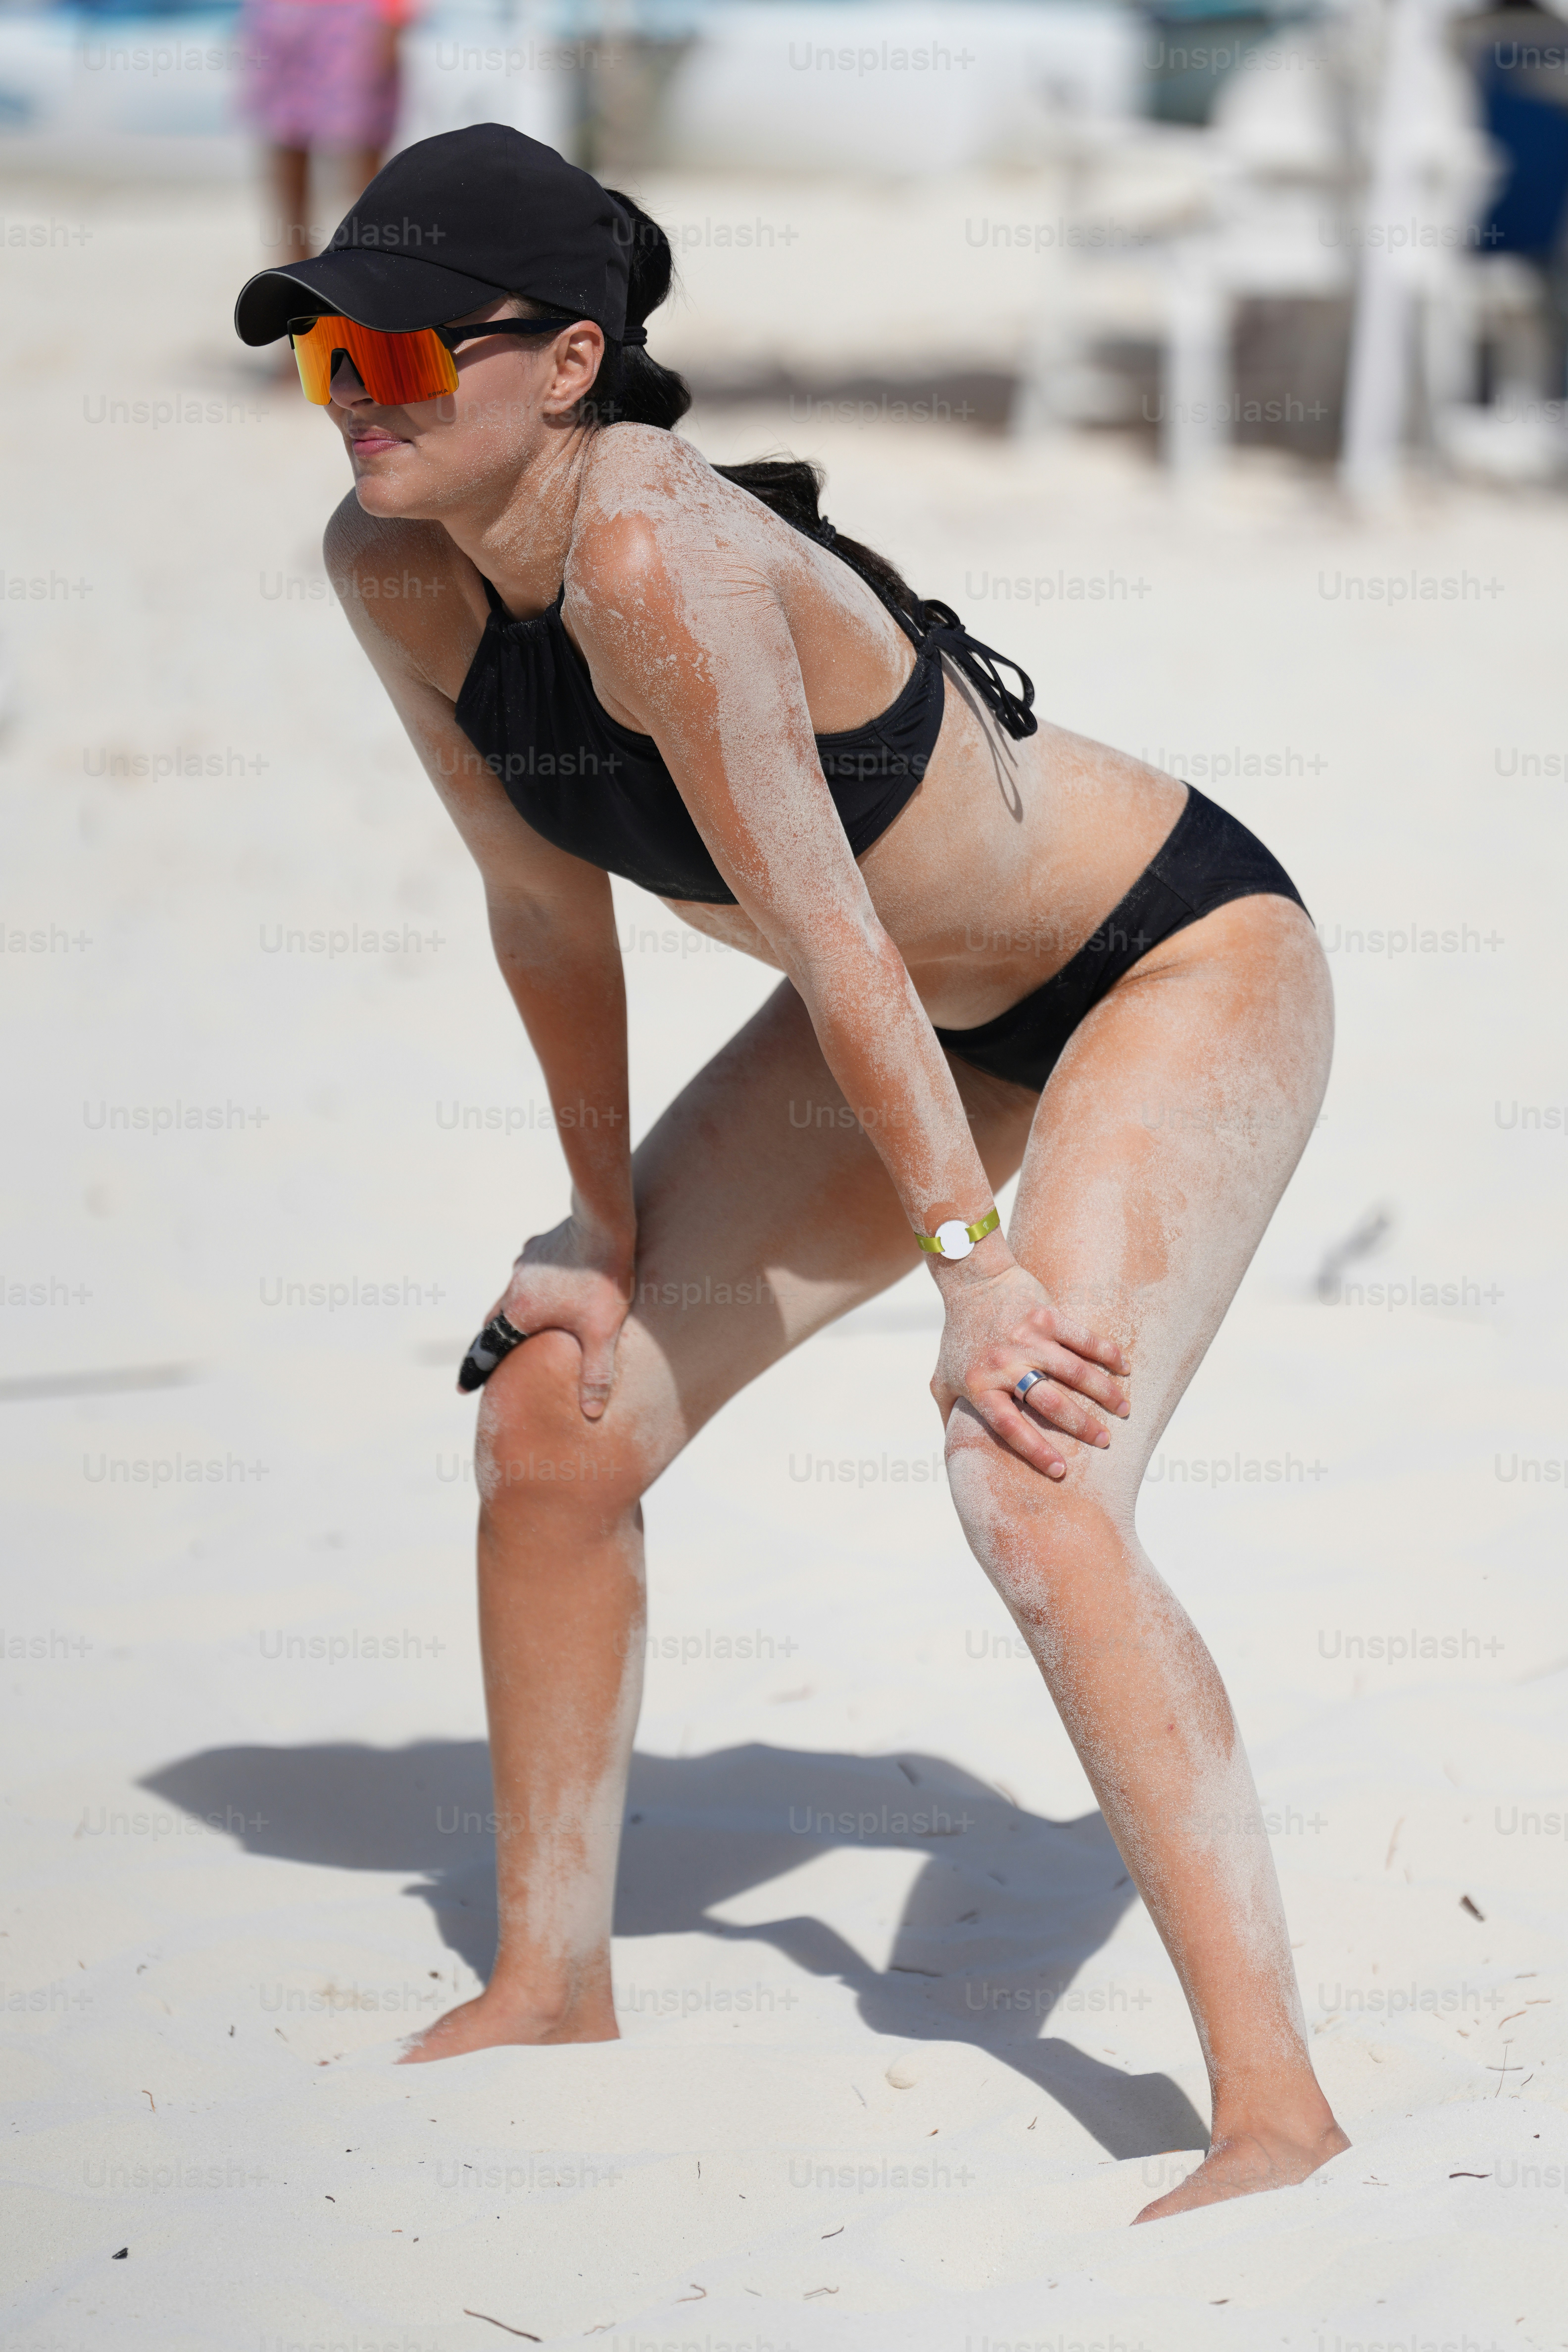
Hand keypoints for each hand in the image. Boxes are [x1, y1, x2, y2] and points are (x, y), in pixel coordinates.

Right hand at [471, 1211, 634, 1420]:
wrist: (603, 1223)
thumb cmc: (601, 1280)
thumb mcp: (602, 1332)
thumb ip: (596, 1373)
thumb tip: (593, 1413)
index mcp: (520, 1313)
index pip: (488, 1348)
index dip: (476, 1370)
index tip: (462, 1388)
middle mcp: (514, 1288)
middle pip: (493, 1322)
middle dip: (489, 1343)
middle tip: (487, 1360)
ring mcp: (525, 1264)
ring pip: (510, 1295)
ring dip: (510, 1312)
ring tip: (517, 1325)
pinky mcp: (539, 1247)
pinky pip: (529, 1273)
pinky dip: (531, 1287)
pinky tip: (546, 1286)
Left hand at [930, 1258, 1128, 1479]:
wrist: (971, 1281)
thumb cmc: (959, 1336)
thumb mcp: (942, 1377)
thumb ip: (949, 1414)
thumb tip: (957, 1453)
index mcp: (980, 1385)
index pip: (1010, 1427)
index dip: (1036, 1451)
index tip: (1062, 1471)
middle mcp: (1005, 1364)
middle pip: (1051, 1403)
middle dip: (1083, 1426)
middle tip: (1105, 1442)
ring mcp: (1028, 1339)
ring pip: (1076, 1373)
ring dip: (1104, 1394)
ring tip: (1124, 1411)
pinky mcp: (1046, 1316)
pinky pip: (1084, 1339)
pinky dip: (1107, 1354)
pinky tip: (1124, 1369)